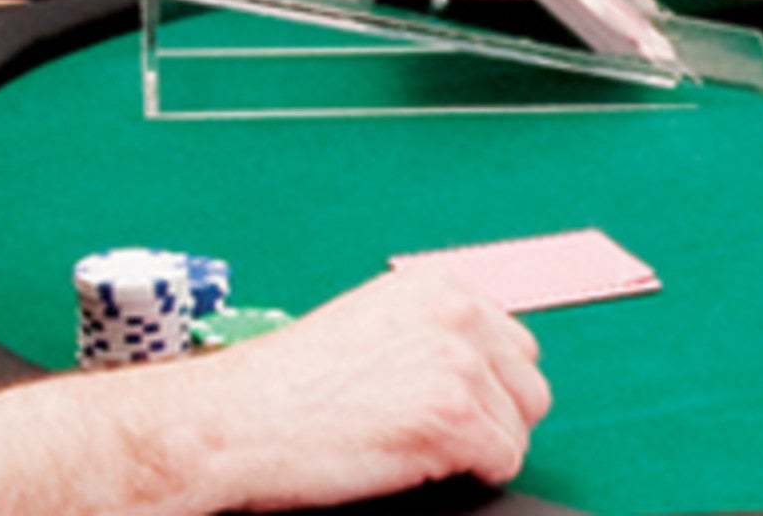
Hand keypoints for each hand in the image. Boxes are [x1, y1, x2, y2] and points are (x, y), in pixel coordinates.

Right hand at [130, 265, 547, 508]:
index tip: (442, 406)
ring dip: (478, 448)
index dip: (484, 387)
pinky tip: (412, 464)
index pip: (512, 345)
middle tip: (431, 435)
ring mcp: (458, 363)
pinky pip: (503, 462)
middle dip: (493, 417)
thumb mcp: (370, 330)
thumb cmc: (285, 387)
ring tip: (412, 448)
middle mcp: (457, 313)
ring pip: (519, 427)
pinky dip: (469, 475)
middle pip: (529, 385)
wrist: (233, 420)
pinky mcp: (454, 415)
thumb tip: (485, 371)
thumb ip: (430, 336)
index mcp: (438, 287)